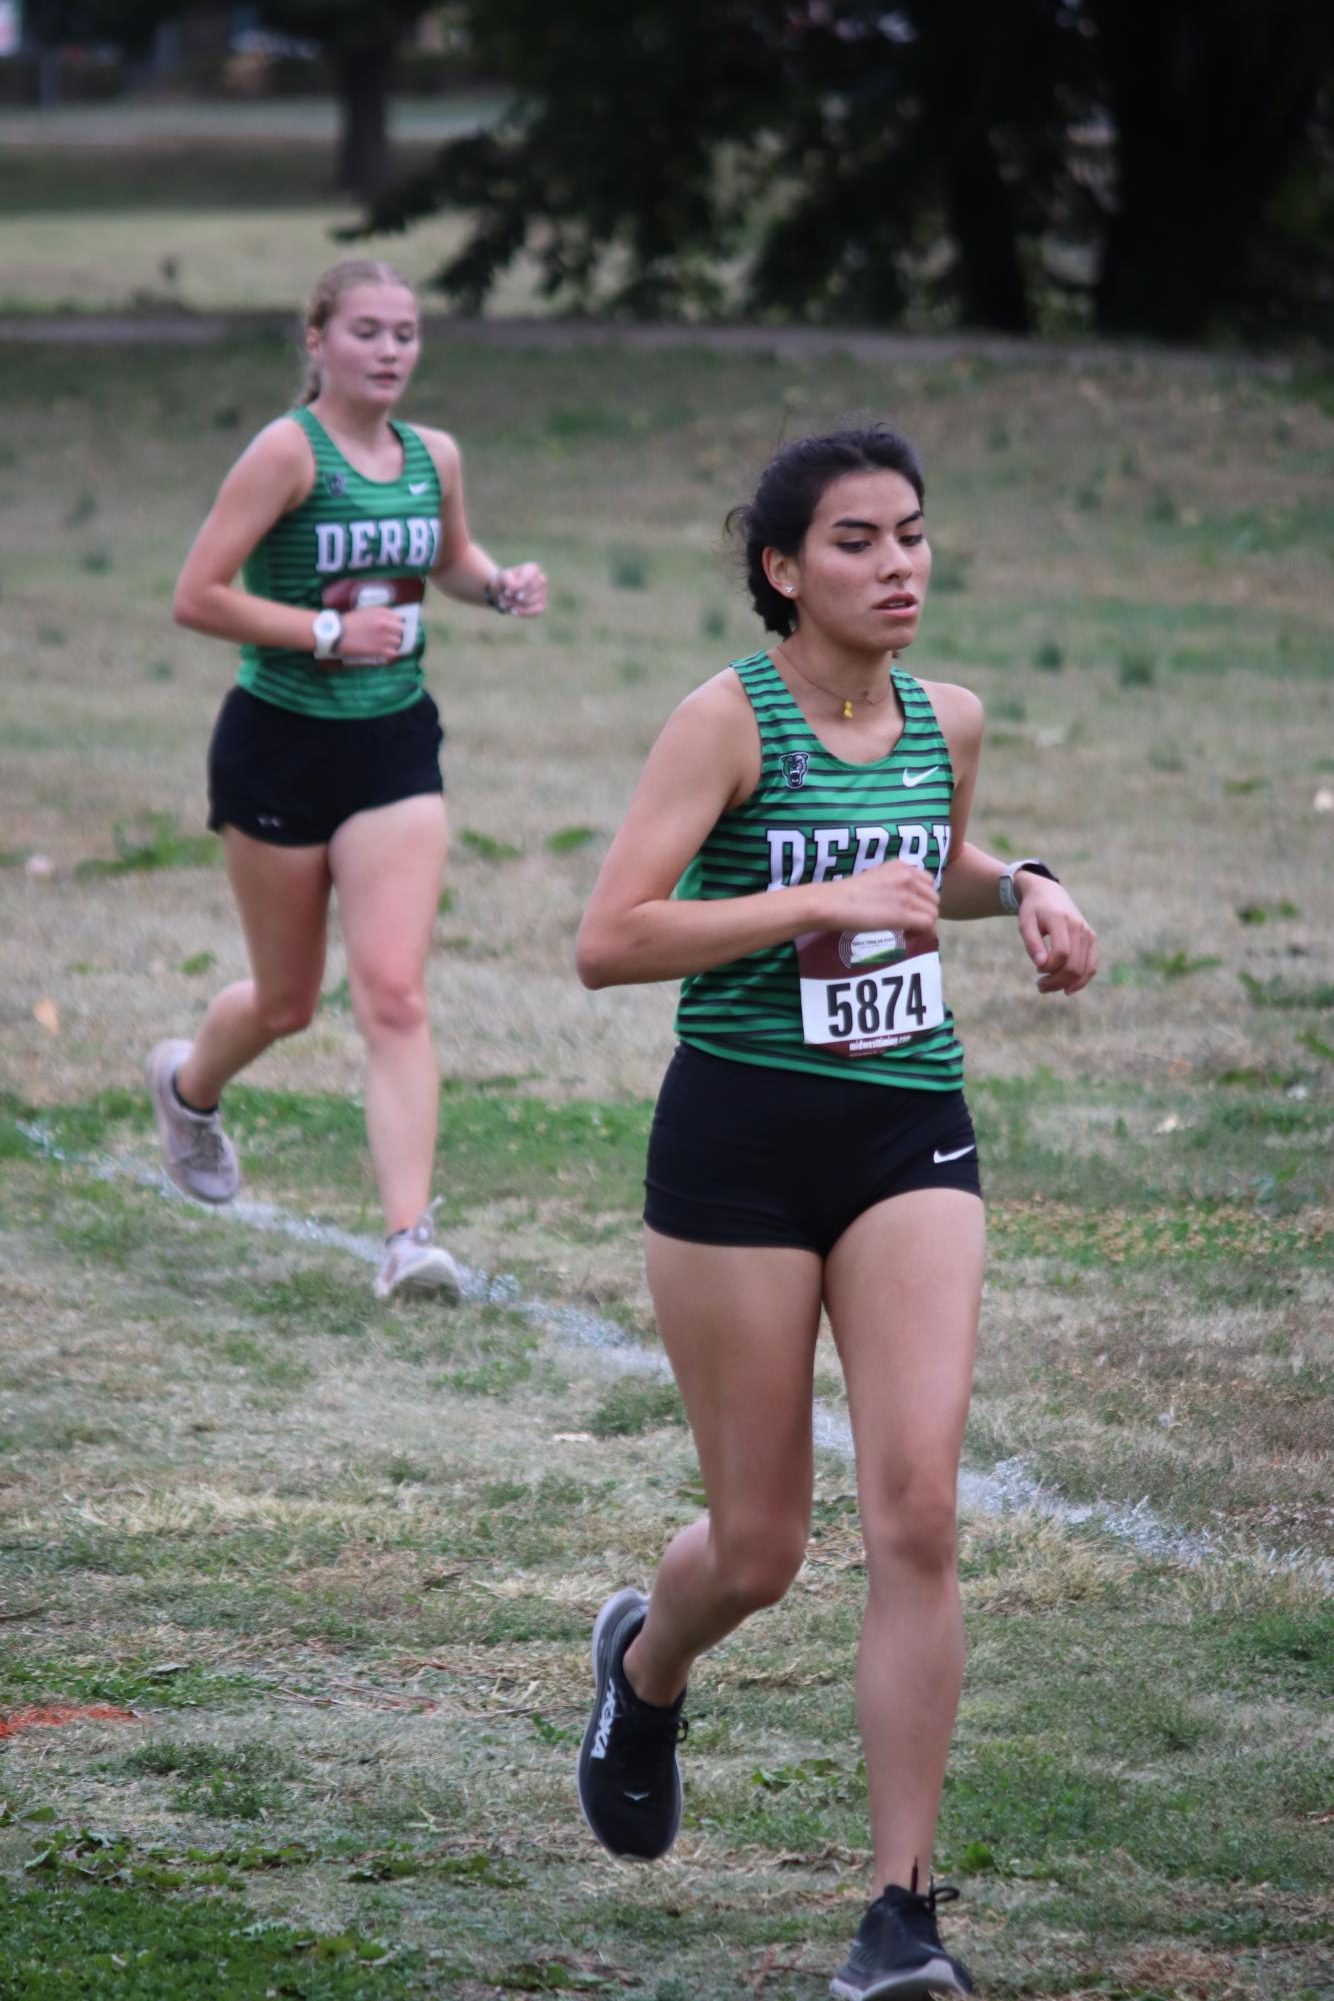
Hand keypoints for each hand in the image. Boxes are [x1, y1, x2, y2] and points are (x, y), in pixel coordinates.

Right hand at [337, 605, 404, 664]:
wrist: (338, 633)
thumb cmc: (349, 622)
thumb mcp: (366, 611)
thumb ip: (380, 614)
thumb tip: (391, 618)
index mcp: (381, 613)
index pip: (399, 618)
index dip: (396, 623)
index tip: (392, 627)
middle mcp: (385, 624)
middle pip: (401, 630)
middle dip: (396, 633)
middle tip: (389, 637)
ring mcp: (384, 637)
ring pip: (398, 642)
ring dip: (393, 644)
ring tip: (385, 645)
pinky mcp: (380, 649)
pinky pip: (394, 653)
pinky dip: (391, 653)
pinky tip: (385, 652)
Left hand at [489, 561, 547, 616]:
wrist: (503, 593)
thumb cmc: (504, 582)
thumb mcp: (501, 578)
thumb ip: (507, 580)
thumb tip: (517, 593)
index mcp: (533, 569)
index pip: (530, 577)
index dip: (518, 586)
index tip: (507, 591)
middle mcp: (541, 580)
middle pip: (534, 589)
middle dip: (517, 597)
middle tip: (504, 597)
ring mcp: (543, 593)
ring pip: (534, 601)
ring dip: (517, 604)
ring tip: (504, 603)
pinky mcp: (542, 605)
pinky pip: (537, 611)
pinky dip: (524, 612)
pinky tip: (513, 611)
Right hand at [826, 861, 940, 935]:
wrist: (832, 902)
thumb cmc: (846, 893)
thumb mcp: (876, 878)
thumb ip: (894, 884)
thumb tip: (904, 903)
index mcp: (901, 866)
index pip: (929, 882)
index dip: (923, 899)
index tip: (912, 909)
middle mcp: (908, 876)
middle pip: (933, 898)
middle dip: (925, 912)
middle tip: (910, 924)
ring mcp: (907, 895)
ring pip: (933, 913)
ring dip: (924, 924)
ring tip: (907, 931)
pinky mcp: (903, 914)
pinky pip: (927, 924)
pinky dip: (921, 933)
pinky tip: (907, 935)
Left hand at [1016, 877, 1097, 993]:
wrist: (1049, 894)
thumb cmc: (1034, 910)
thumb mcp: (1025, 923)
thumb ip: (1032, 943)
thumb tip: (1041, 965)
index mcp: (1061, 920)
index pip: (1061, 952)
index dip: (1049, 967)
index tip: (1037, 969)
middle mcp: (1079, 927)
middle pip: (1074, 964)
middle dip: (1056, 981)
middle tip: (1040, 986)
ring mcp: (1088, 933)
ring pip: (1084, 968)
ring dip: (1066, 984)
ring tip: (1048, 986)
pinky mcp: (1092, 939)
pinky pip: (1092, 965)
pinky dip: (1082, 980)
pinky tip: (1068, 988)